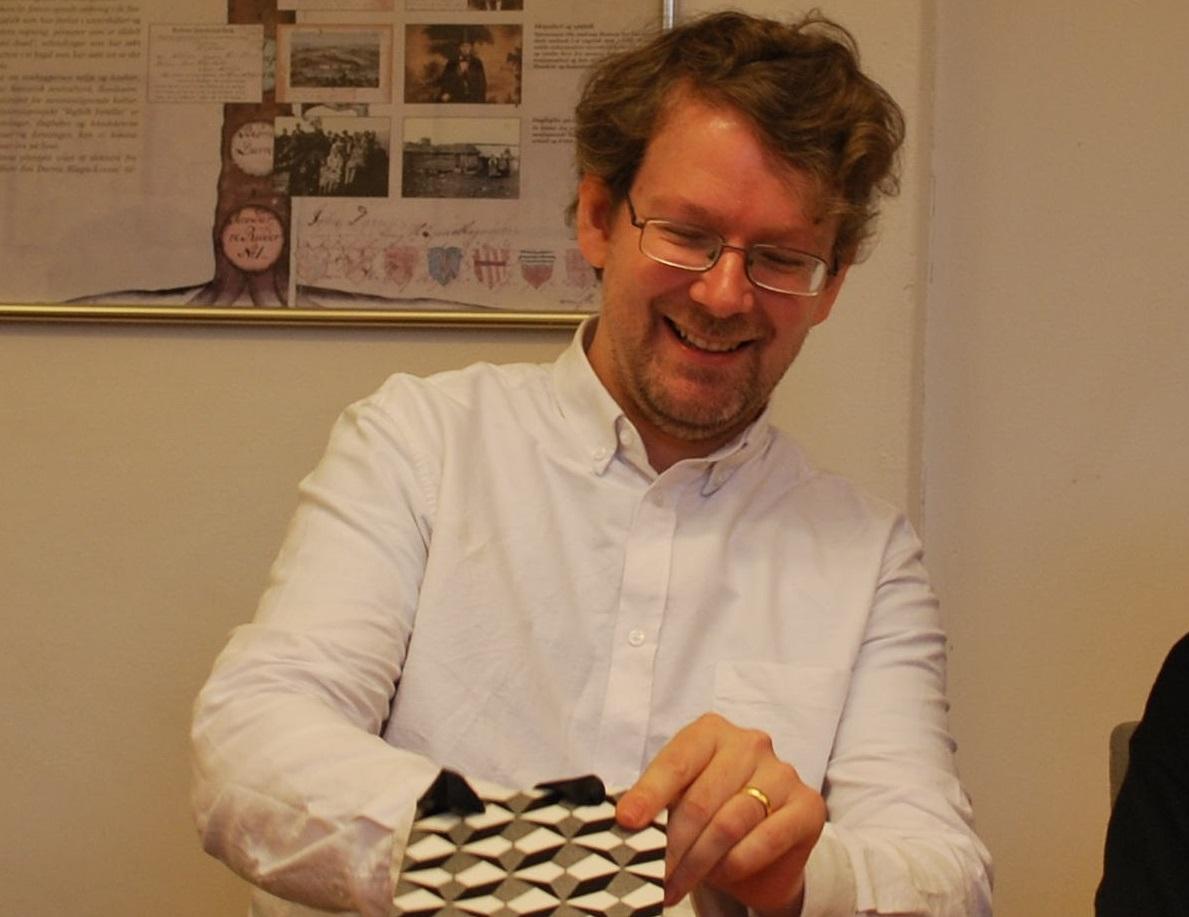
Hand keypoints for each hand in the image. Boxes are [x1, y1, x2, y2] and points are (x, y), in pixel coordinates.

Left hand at [616, 713, 825, 913]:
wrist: (767, 847)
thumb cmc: (714, 814)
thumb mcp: (682, 801)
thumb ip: (658, 803)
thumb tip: (624, 819)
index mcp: (711, 732)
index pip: (676, 762)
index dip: (649, 795)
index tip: (626, 822)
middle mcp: (750, 743)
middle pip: (700, 800)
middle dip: (672, 846)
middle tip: (655, 877)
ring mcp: (782, 772)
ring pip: (729, 823)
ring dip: (699, 863)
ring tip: (678, 885)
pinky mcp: (808, 806)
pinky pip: (765, 838)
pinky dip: (737, 864)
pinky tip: (723, 874)